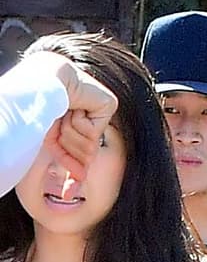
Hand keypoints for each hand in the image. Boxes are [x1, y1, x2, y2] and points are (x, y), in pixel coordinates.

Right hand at [48, 58, 115, 180]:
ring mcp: (104, 109)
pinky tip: (75, 107)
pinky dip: (79, 122)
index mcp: (83, 123)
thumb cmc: (41, 106)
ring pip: (91, 144)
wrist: (42, 83)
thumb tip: (81, 178)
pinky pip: (94, 132)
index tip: (66, 169)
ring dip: (71, 131)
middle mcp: (95, 116)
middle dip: (69, 142)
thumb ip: (67, 159)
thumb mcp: (53, 139)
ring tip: (66, 113)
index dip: (72, 161)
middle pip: (87, 153)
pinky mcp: (110, 104)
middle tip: (60, 123)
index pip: (85, 155)